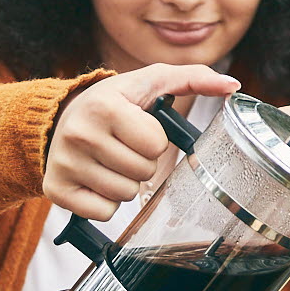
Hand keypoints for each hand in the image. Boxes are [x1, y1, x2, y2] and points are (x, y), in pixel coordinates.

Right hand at [44, 64, 237, 219]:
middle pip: (143, 172)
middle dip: (141, 162)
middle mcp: (80, 133)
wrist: (60, 118)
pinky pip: (103, 212)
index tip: (138, 129)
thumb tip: (233, 85)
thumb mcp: (150, 83)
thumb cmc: (114, 102)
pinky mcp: (56, 189)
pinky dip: (105, 202)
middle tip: (123, 146)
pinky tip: (95, 179)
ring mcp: (65, 163)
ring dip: (125, 181)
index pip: (156, 145)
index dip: (154, 140)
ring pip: (124, 194)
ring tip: (109, 161)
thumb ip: (193, 78)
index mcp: (105, 106)